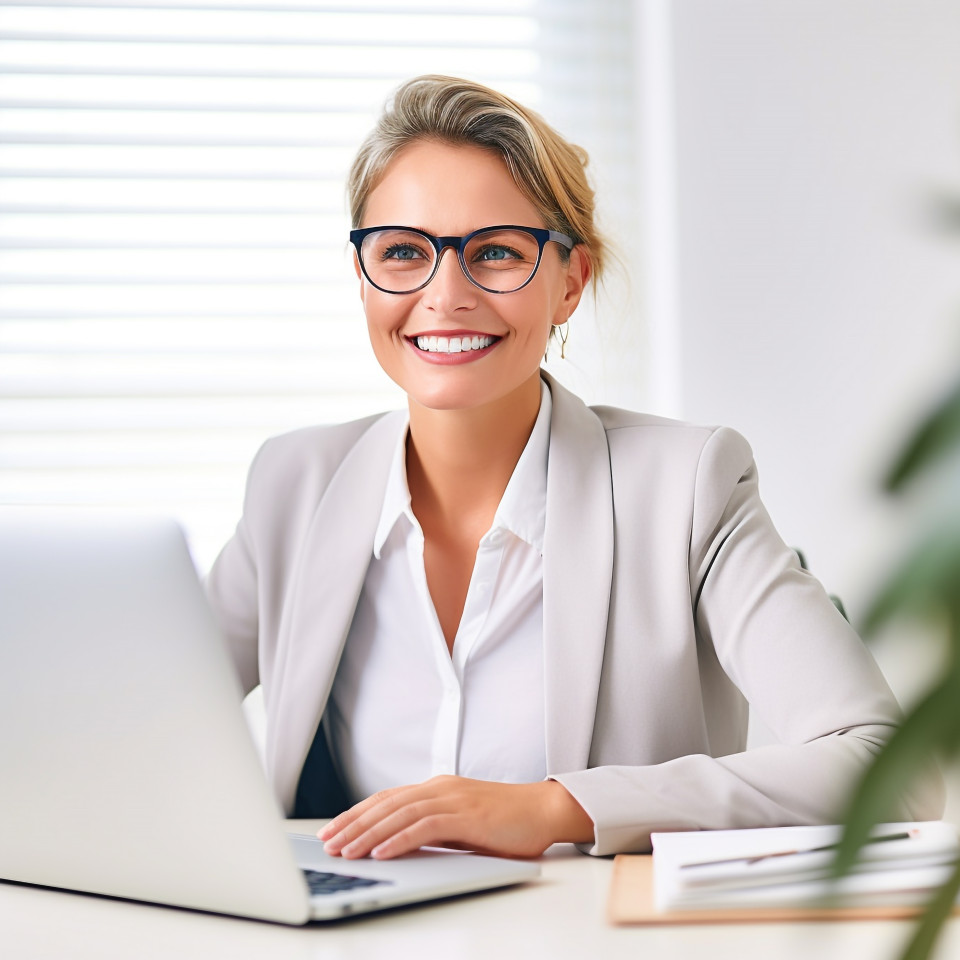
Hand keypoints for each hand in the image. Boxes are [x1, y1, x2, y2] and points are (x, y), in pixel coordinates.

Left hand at [317, 775, 593, 860]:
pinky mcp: (466, 815)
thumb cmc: (506, 821)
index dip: (356, 813)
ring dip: (368, 834)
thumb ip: (433, 827)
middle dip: (352, 824)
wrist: (544, 810)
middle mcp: (440, 788)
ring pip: (399, 814)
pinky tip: (381, 853)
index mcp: (437, 788)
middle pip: (386, 804)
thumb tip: (398, 844)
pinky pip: (424, 827)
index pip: (387, 799)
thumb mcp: (461, 822)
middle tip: (326, 842)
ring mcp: (453, 798)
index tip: (332, 829)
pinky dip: (399, 839)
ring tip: (345, 851)